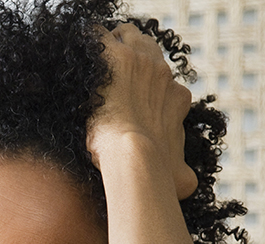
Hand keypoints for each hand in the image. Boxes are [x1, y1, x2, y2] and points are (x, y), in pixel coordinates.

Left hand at [86, 23, 197, 199]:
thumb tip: (189, 185)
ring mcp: (140, 62)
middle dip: (129, 58)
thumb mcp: (180, 175)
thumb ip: (182, 173)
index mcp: (176, 97)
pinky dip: (88, 44)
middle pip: (146, 50)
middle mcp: (163, 74)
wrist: (136, 158)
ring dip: (110, 47)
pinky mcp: (116, 57)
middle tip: (109, 75)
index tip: (127, 97)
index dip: (143, 86)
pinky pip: (98, 37)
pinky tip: (76, 58)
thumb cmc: (157, 172)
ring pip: (125, 36)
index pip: (161, 79)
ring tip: (92, 63)